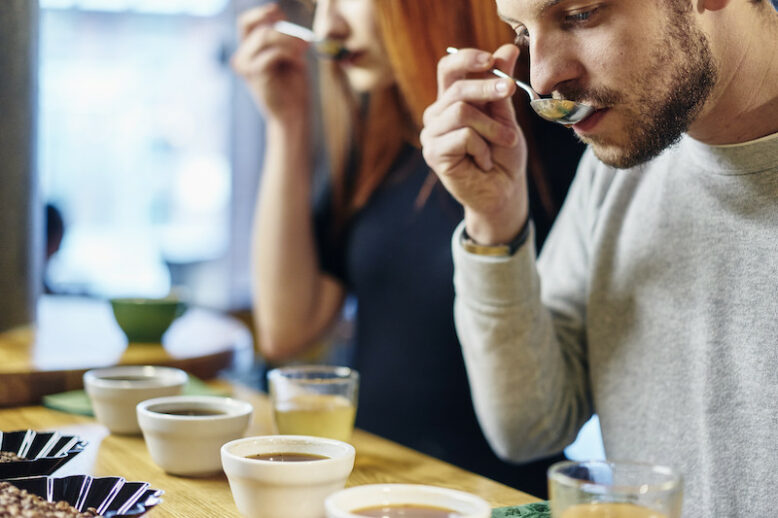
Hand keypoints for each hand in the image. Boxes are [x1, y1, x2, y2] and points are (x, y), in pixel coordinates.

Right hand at [231, 4, 309, 121]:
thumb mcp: (288, 56)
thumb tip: (278, 14)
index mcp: (248, 52)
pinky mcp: (254, 74)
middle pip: (260, 29)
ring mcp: (245, 65)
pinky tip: (299, 64)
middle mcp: (242, 58)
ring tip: (304, 52)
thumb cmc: (293, 87)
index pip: (246, 23)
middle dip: (285, 32)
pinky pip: (273, 52)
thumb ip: (281, 38)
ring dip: (289, 41)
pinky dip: (290, 54)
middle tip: (305, 42)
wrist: (292, 115)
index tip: (281, 13)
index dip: (262, 14)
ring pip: (264, 36)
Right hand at [420, 44, 529, 244]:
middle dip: (488, 87)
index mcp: (451, 101)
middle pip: (457, 88)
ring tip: (504, 142)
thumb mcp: (506, 115)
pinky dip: (482, 148)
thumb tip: (508, 49)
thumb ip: (502, 85)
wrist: (504, 192)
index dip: (467, 59)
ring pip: (461, 111)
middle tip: (511, 90)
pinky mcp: (434, 155)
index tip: (491, 60)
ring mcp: (432, 135)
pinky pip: (463, 136)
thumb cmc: (504, 155)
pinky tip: (484, 161)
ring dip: (491, 126)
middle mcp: (436, 116)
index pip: (448, 68)